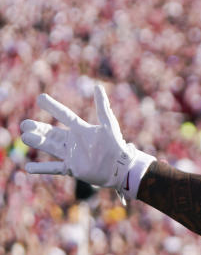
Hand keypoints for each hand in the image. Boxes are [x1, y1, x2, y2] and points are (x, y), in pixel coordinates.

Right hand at [20, 85, 154, 200]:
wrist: (121, 168)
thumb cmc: (116, 145)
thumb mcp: (109, 125)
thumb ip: (102, 107)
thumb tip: (97, 86)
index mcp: (81, 129)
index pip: (64, 115)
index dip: (53, 107)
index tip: (41, 97)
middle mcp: (73, 141)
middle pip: (52, 133)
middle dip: (38, 128)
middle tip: (25, 124)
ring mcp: (71, 155)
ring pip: (50, 147)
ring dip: (38, 143)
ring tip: (25, 137)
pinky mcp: (72, 168)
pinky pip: (54, 168)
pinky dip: (42, 168)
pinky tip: (29, 168)